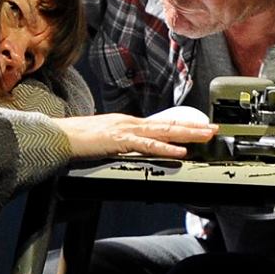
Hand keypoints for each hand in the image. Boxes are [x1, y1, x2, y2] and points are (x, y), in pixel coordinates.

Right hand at [55, 114, 217, 160]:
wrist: (59, 135)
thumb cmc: (79, 139)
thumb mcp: (107, 138)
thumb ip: (123, 141)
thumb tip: (136, 146)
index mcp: (129, 122)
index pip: (162, 123)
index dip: (183, 125)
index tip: (201, 127)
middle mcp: (131, 122)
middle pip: (169, 124)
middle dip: (194, 127)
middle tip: (214, 129)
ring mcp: (126, 130)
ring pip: (163, 131)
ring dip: (187, 134)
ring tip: (206, 136)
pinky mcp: (119, 140)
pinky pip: (146, 145)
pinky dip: (164, 148)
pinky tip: (179, 151)